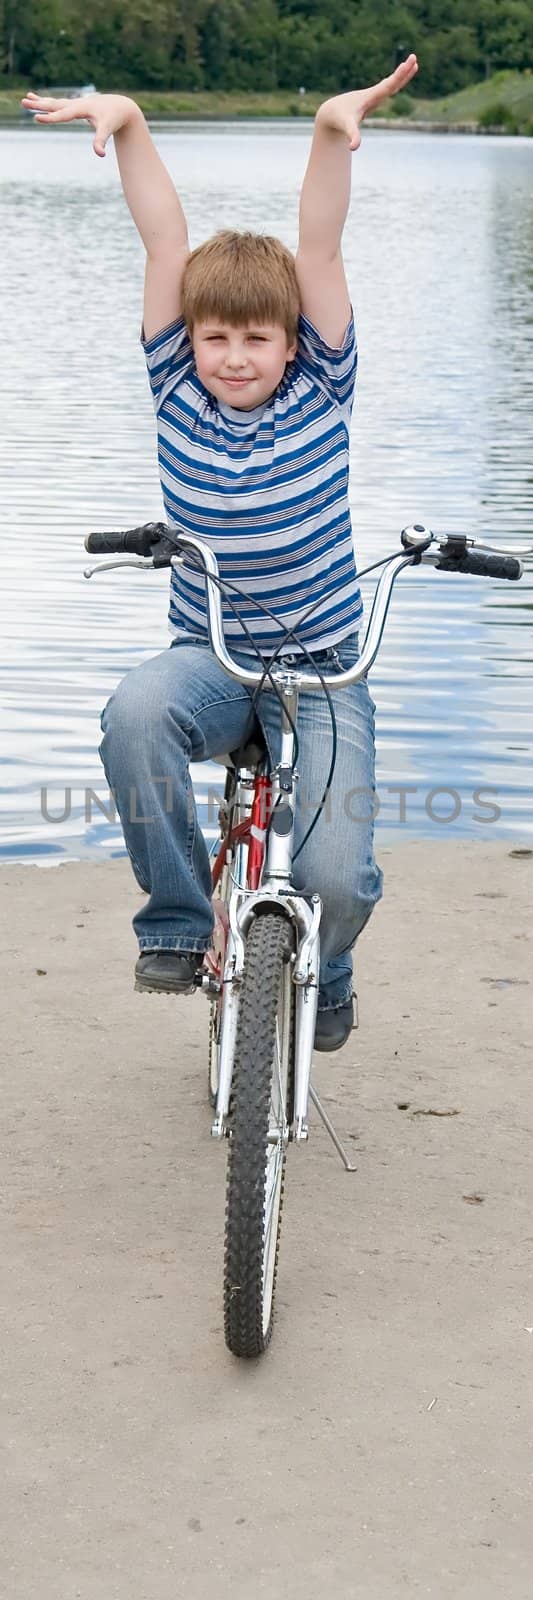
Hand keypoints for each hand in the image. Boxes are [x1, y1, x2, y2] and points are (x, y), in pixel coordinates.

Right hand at [20, 91, 138, 156]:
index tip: (37, 117)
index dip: (50, 117)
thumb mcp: (108, 129)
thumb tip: (100, 154)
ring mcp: (75, 103)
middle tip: (23, 102)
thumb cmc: (114, 118)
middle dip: (39, 105)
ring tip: (26, 98)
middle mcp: (76, 103)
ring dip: (40, 101)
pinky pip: (59, 103)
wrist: (121, 106)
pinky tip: (38, 99)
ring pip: (54, 102)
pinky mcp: (75, 105)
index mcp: (82, 108)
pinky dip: (48, 102)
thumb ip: (101, 141)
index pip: (63, 114)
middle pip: (54, 105)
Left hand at [317, 55, 418, 150]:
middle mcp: (373, 94)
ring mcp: (373, 96)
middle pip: (392, 82)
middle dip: (403, 71)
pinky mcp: (372, 100)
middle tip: (414, 57)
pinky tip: (399, 81)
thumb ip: (352, 136)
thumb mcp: (346, 127)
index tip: (410, 64)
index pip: (389, 85)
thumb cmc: (338, 118)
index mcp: (370, 97)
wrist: (330, 112)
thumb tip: (353, 148)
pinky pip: (387, 89)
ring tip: (414, 64)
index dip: (400, 75)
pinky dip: (395, 83)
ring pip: (391, 84)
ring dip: (402, 75)